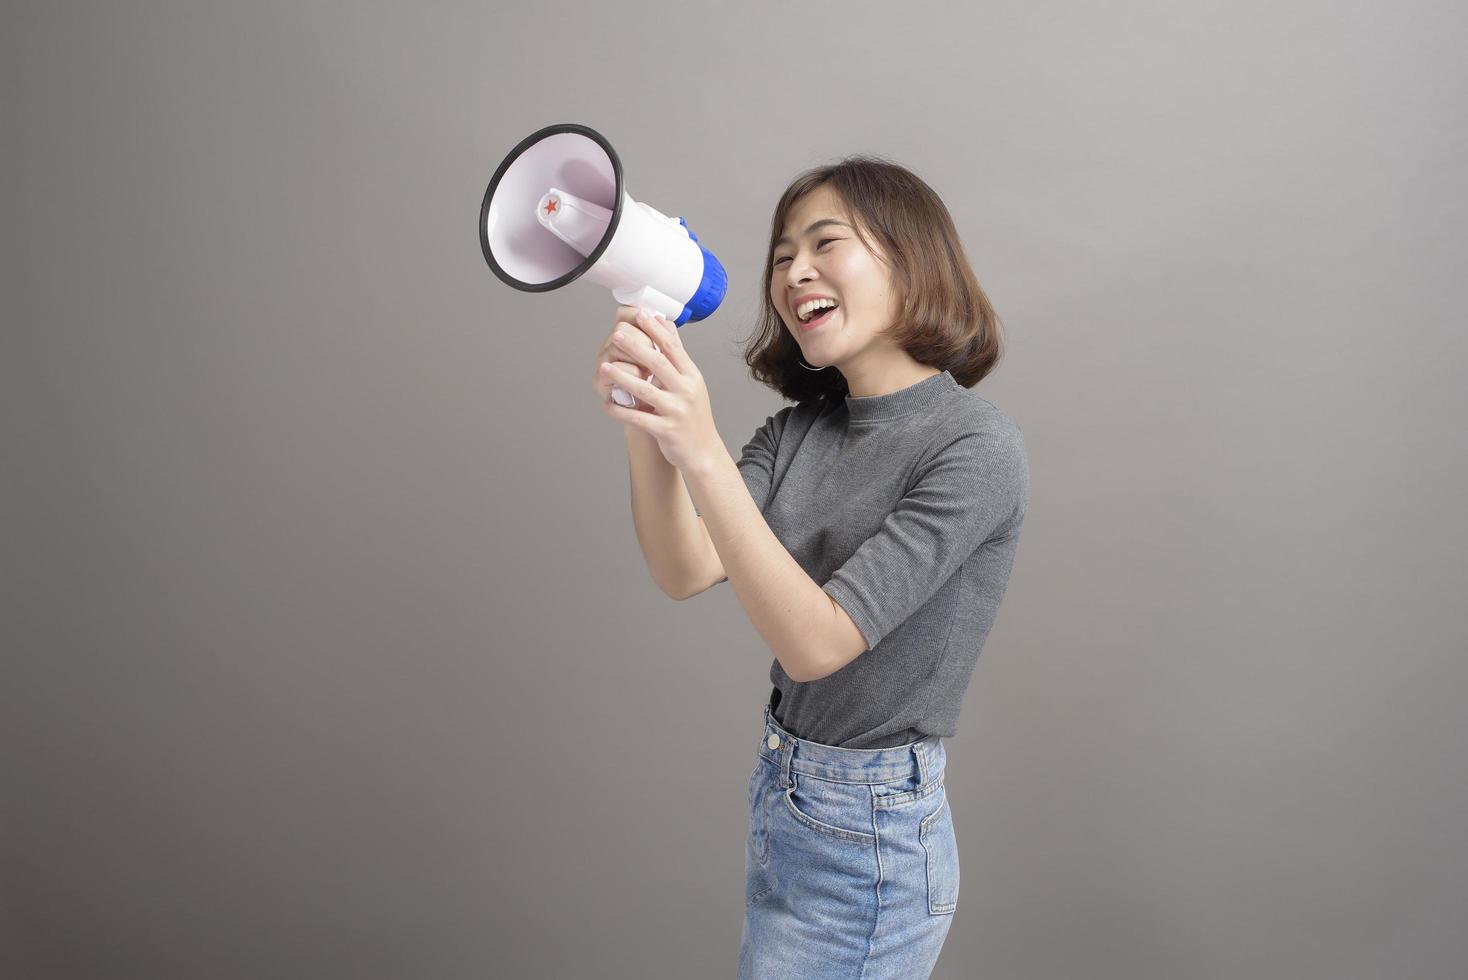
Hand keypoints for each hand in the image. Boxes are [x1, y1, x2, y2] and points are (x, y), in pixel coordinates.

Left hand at [598, 306, 723, 473]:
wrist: (703, 452)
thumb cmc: (693, 415)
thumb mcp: (691, 383)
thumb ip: (677, 356)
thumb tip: (666, 324)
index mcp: (692, 376)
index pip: (673, 348)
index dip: (656, 330)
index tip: (641, 314)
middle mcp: (686, 391)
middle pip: (659, 363)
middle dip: (636, 347)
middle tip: (617, 334)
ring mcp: (677, 411)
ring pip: (645, 390)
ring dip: (622, 377)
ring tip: (605, 367)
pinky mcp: (666, 430)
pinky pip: (638, 418)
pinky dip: (620, 411)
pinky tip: (607, 404)